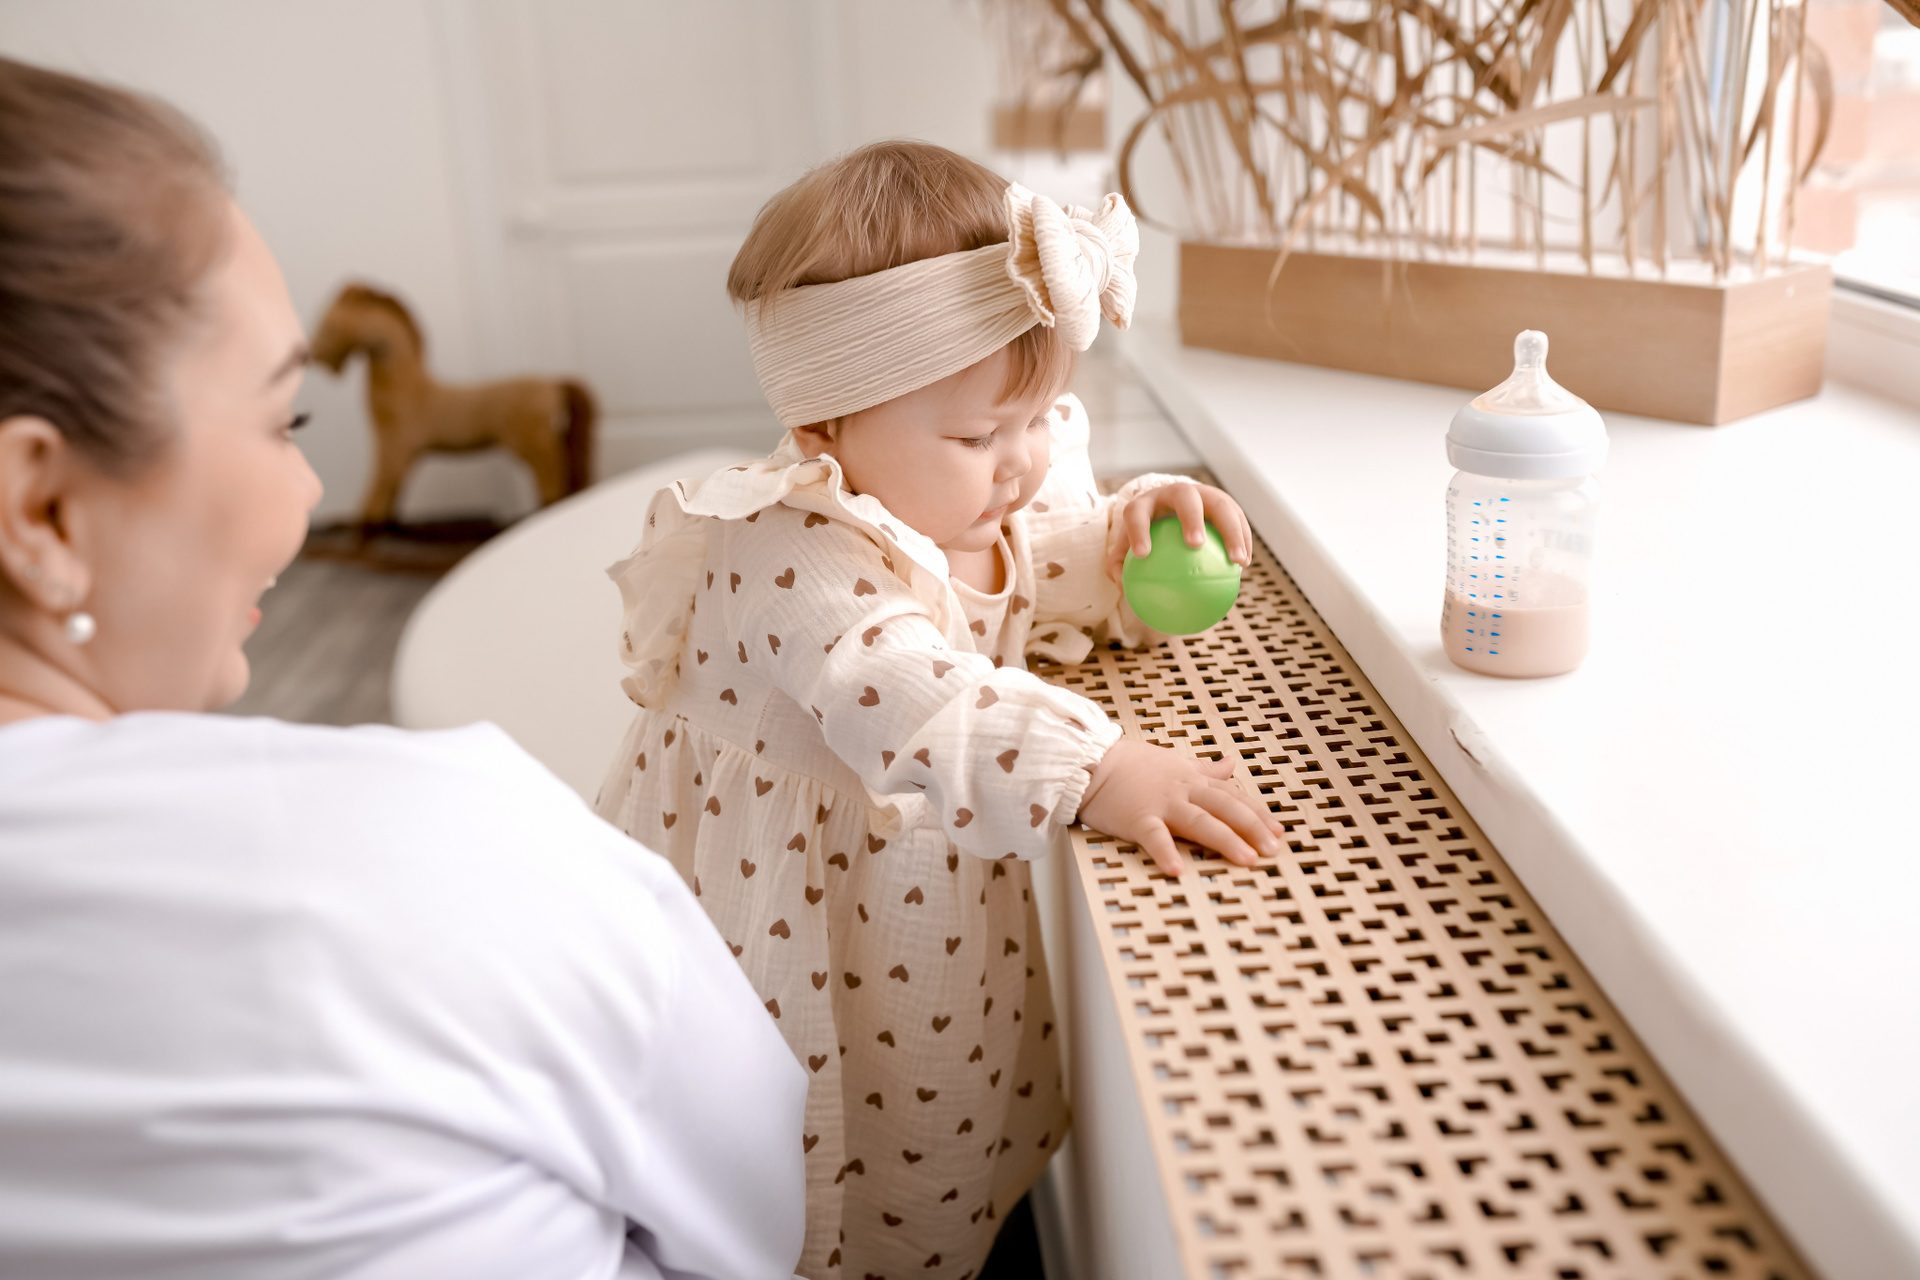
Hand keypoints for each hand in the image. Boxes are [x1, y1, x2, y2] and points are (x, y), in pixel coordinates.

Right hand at [1077, 739, 1282, 875]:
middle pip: (1225, 808)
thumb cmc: (1131, 764)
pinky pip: (1154, 837)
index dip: (1258, 813)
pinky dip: (1166, 852)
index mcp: (1192, 779)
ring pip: (1200, 821)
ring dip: (1225, 840)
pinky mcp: (1137, 818)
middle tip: (1272, 850)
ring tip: (1247, 860)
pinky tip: (1178, 870)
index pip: (1233, 795)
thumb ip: (1205, 768)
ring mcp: (1161, 804)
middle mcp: (1183, 790)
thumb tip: (1233, 763)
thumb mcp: (1175, 761)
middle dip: (1252, 828)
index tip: (1279, 831)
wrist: (1092, 760)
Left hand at [1105, 481, 1252, 583]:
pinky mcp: (1224, 502)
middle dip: (1191, 517)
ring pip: (1221, 505)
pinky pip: (1237, 518)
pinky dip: (1242, 539)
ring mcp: (1204, 494)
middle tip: (1195, 544)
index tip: (1143, 555)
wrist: (1172, 512)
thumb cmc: (1147, 538)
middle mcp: (1176, 492)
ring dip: (1231, 531)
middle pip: (1185, 497)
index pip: (1138, 512)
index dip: (1138, 530)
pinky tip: (1243, 564)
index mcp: (1147, 502)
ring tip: (1236, 560)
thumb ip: (1121, 565)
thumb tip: (1121, 586)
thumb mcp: (1129, 549)